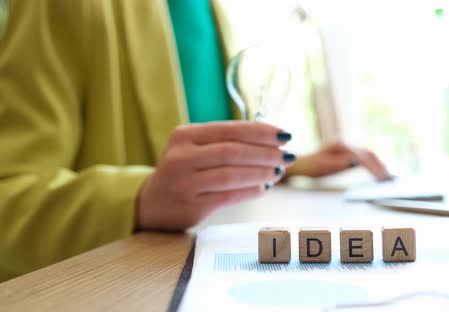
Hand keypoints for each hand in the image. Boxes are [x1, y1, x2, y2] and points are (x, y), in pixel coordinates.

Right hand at [136, 121, 294, 230]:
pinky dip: (250, 191)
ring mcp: (184, 182)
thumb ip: (226, 142)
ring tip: (278, 173)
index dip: (261, 132)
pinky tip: (263, 188)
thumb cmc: (184, 172)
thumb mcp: (195, 149)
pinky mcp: (191, 206)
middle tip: (287, 156)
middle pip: (233, 151)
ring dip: (261, 173)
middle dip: (266, 153)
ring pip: (232, 174)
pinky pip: (229, 196)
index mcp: (185, 135)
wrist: (150, 203)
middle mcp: (181, 156)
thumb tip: (273, 141)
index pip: (230, 129)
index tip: (284, 135)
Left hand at [285, 142, 390, 180]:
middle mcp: (347, 143)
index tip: (382, 177)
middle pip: (369, 153)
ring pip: (369, 154)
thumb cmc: (312, 166)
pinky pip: (365, 157)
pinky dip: (374, 164)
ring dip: (380, 164)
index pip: (362, 157)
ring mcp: (348, 147)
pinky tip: (381, 171)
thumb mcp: (324, 166)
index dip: (374, 167)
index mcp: (341, 146)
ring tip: (389, 176)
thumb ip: (340, 163)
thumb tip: (356, 161)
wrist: (302, 163)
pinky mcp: (349, 152)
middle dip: (380, 166)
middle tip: (390, 178)